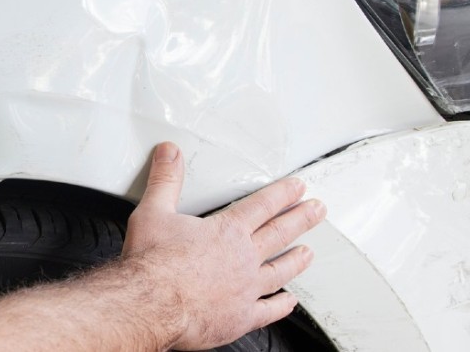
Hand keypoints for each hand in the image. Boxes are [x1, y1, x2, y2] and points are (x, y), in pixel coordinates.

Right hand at [123, 142, 325, 350]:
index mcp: (226, 231)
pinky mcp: (240, 317)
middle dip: (301, 219)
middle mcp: (243, 259)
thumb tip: (170, 154)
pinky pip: (268, 310)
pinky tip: (289, 301)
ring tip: (308, 253)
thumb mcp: (153, 212)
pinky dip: (282, 304)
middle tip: (317, 211)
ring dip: (296, 260)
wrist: (152, 304)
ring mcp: (245, 289)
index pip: (262, 206)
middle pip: (279, 234)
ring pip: (280, 271)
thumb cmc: (152, 263)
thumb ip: (165, 181)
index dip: (282, 194)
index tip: (297, 188)